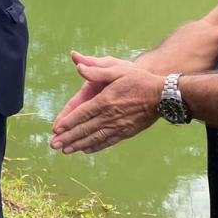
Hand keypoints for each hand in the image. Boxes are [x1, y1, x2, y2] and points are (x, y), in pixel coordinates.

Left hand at [50, 62, 164, 154]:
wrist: (163, 95)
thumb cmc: (139, 80)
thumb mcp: (118, 69)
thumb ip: (97, 70)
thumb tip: (78, 66)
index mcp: (105, 101)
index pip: (82, 114)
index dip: (68, 123)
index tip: (56, 130)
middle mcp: (110, 116)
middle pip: (85, 129)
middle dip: (68, 138)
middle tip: (54, 145)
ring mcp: (119, 126)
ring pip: (95, 138)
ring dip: (79, 145)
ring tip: (66, 151)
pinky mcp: (127, 132)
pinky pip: (108, 141)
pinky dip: (96, 147)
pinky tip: (86, 150)